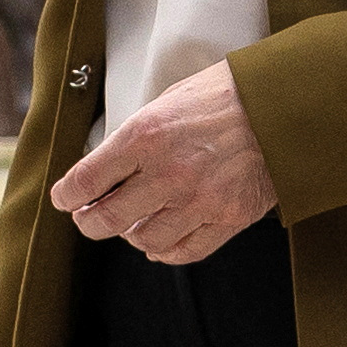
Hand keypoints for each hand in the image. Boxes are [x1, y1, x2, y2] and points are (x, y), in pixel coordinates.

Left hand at [49, 60, 278, 264]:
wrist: (282, 104)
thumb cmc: (224, 95)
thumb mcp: (167, 101)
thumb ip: (136, 138)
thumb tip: (107, 168)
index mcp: (145, 136)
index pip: (86, 180)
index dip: (67, 195)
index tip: (64, 199)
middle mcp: (168, 173)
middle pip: (108, 219)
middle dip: (89, 223)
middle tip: (88, 219)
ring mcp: (199, 201)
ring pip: (145, 241)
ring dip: (132, 236)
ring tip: (133, 225)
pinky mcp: (228, 219)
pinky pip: (185, 251)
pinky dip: (166, 252)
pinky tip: (161, 243)